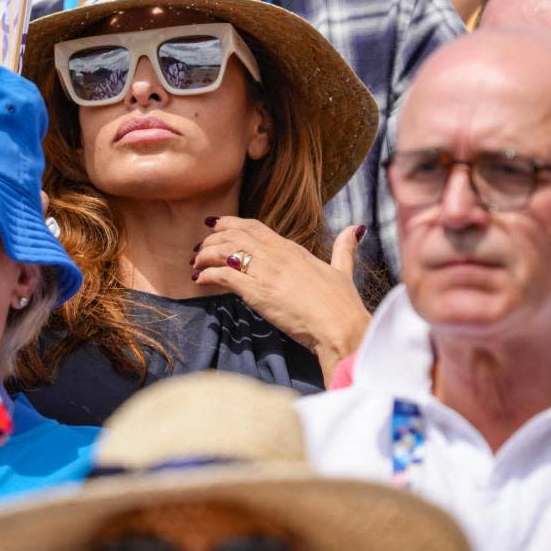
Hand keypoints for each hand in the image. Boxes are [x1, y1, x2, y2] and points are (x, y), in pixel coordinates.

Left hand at [192, 217, 371, 376]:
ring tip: (196, 265)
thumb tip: (355, 228)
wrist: (340, 326)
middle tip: (199, 249)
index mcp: (293, 249)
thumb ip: (344, 248)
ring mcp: (266, 272)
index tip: (214, 226)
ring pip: (225, 251)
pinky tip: (199, 280)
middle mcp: (277, 255)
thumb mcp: (343, 270)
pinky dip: (208, 275)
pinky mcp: (258, 292)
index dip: (231, 224)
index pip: (254, 227)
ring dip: (205, 256)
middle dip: (212, 239)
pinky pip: (224, 276)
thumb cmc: (342, 304)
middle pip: (235, 235)